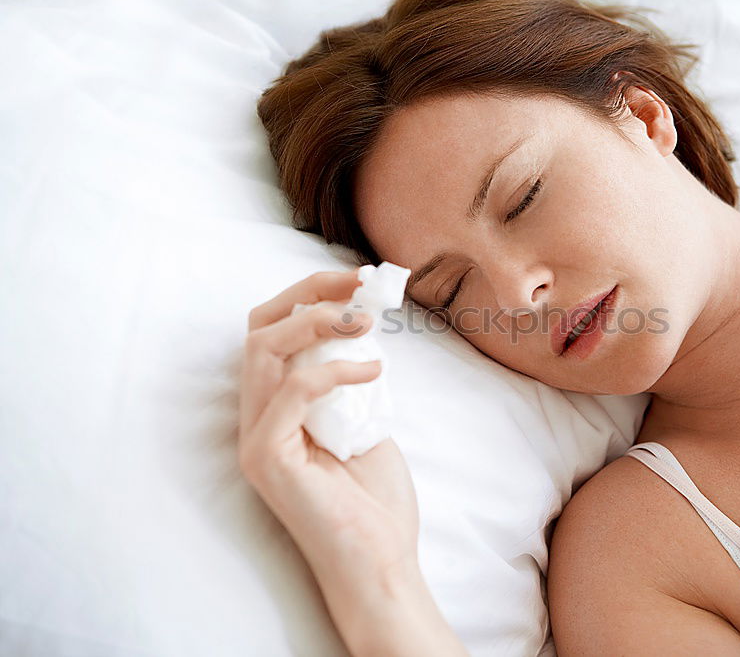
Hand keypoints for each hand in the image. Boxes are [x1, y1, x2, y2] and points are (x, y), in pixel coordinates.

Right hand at [238, 269, 427, 644]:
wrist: (380, 560)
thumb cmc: (374, 499)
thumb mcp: (366, 419)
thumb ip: (351, 378)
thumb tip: (362, 325)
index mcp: (277, 407)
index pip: (272, 331)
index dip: (310, 296)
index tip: (358, 280)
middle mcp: (257, 418)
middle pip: (258, 328)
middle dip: (308, 294)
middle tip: (359, 284)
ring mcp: (256, 438)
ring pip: (263, 349)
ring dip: (315, 321)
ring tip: (363, 319)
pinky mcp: (266, 457)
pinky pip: (290, 391)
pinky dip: (333, 370)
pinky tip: (373, 371)